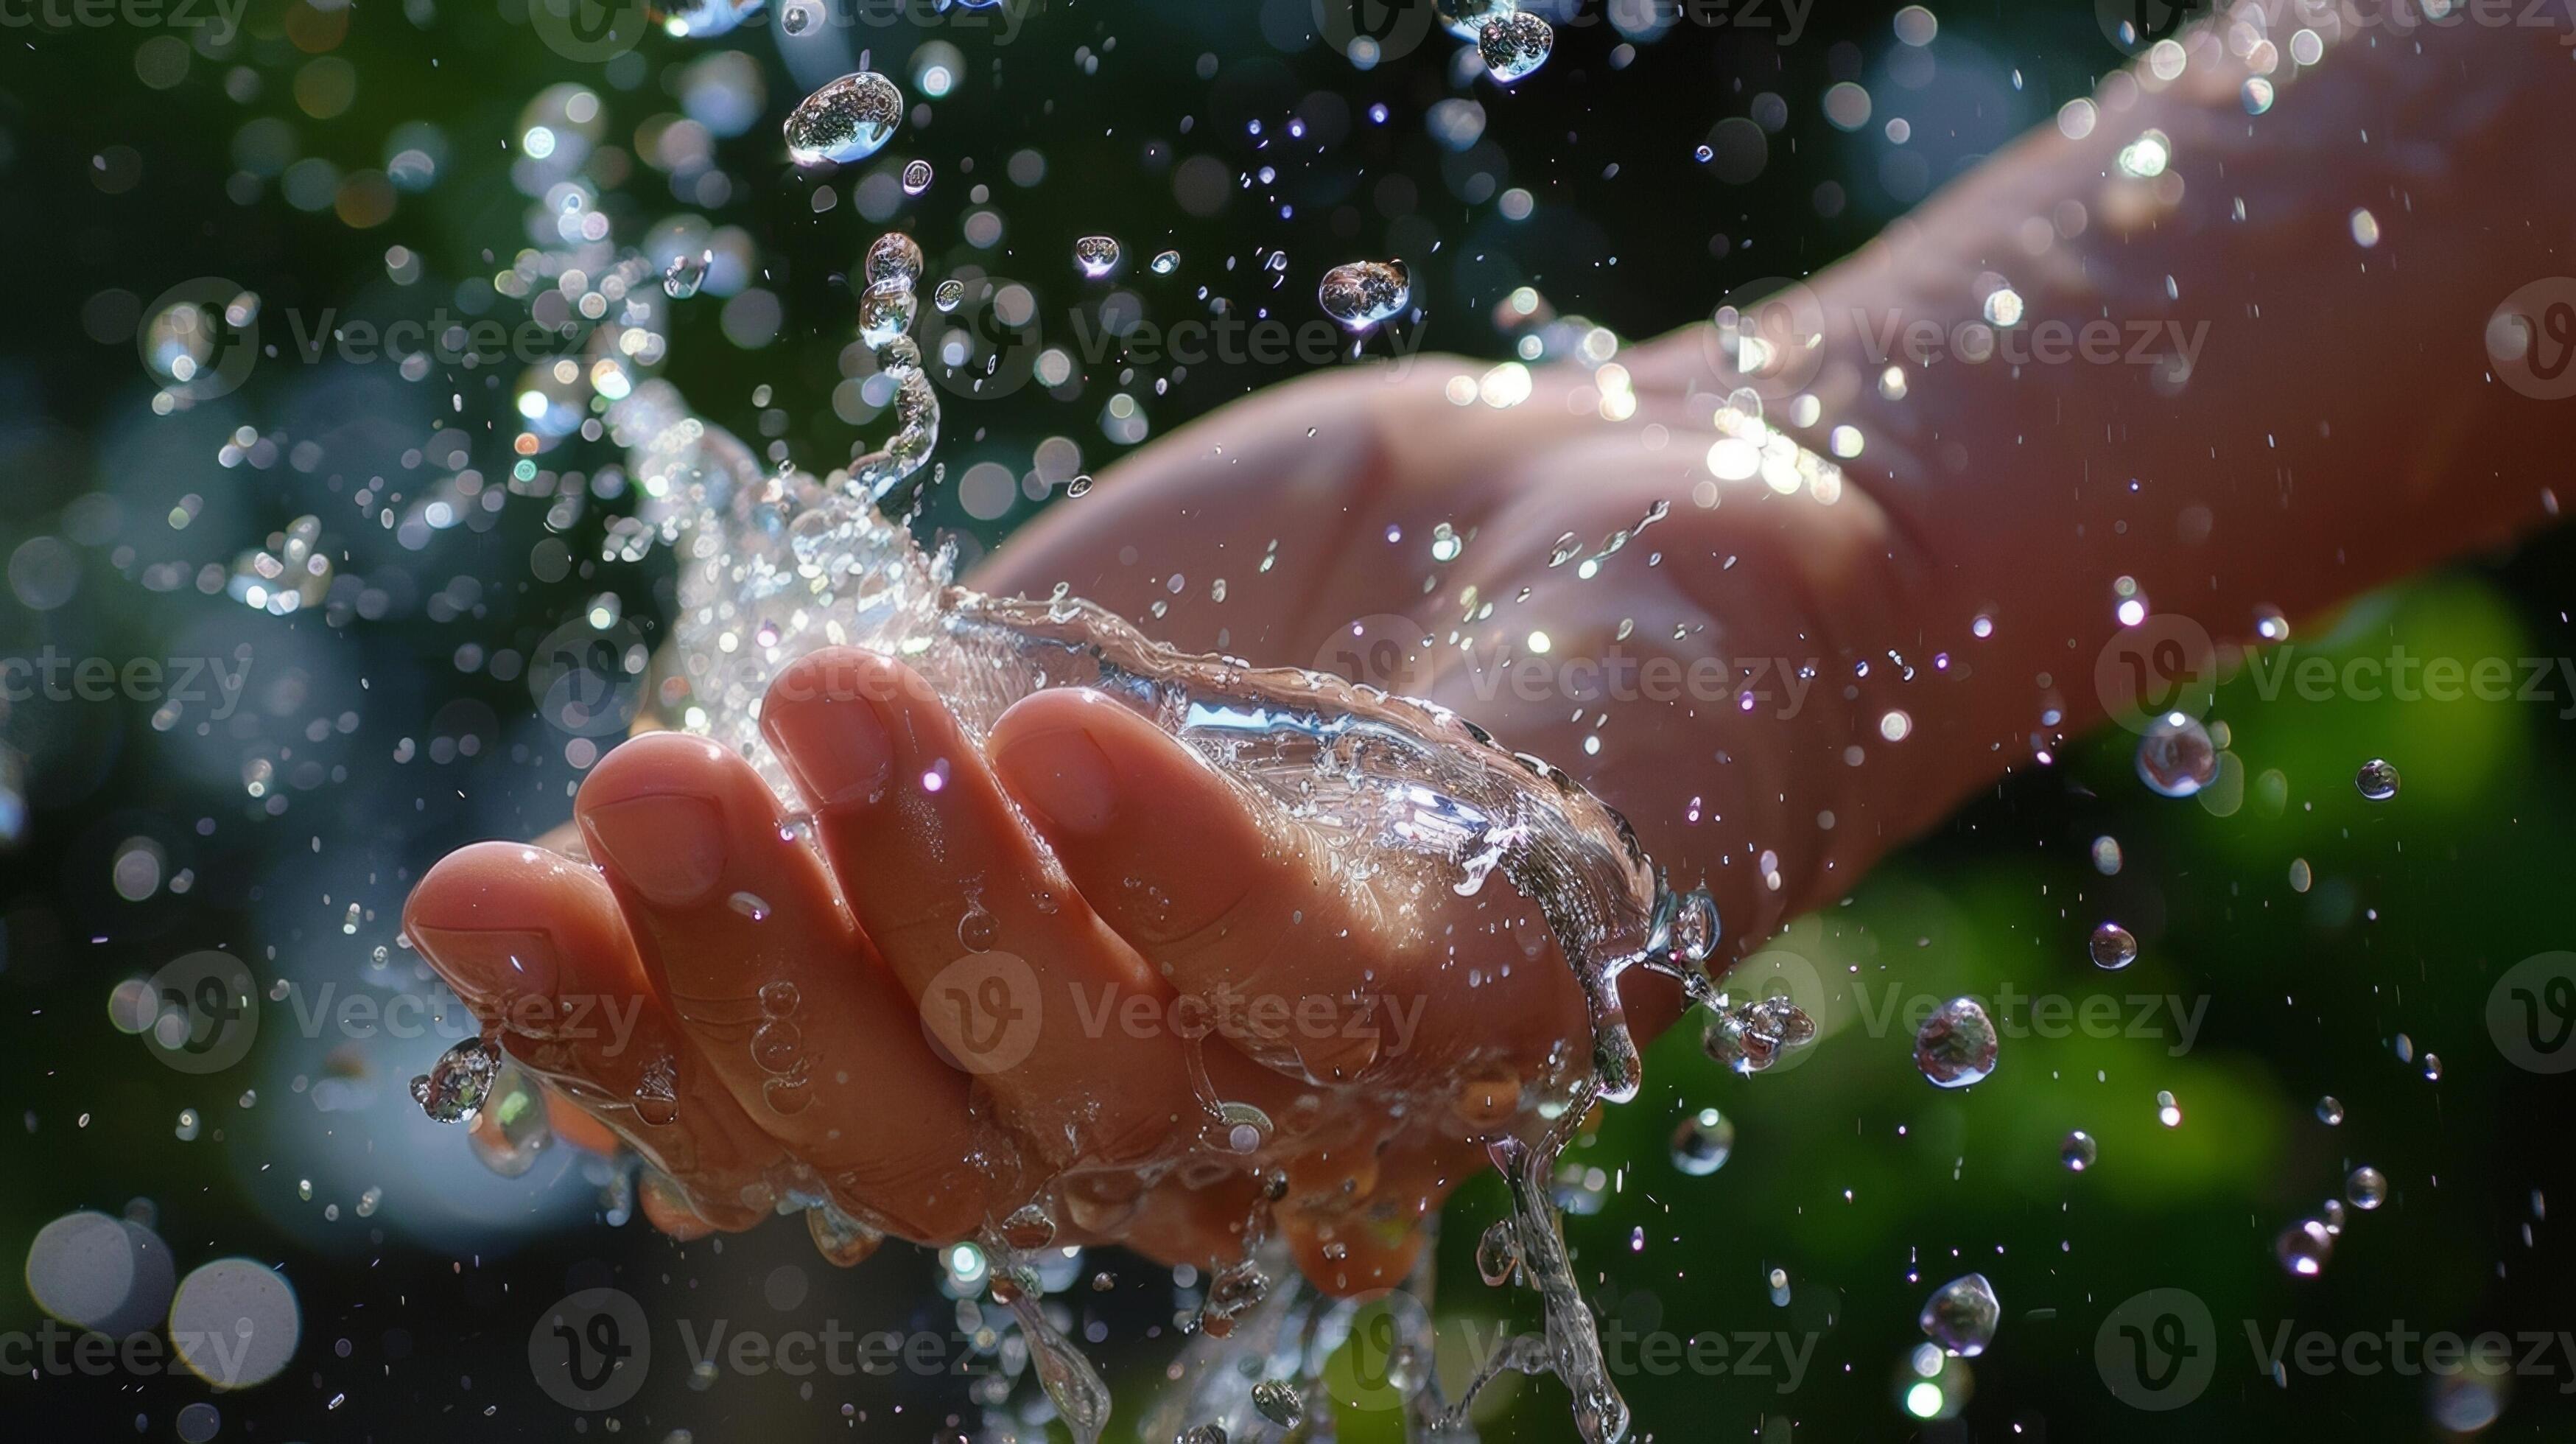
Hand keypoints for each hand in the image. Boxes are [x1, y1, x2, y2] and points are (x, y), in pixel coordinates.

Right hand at [406, 637, 1596, 1290]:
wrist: (1589, 503)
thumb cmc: (1286, 603)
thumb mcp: (1013, 683)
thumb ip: (839, 804)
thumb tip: (549, 877)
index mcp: (1034, 1071)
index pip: (802, 1114)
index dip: (630, 1032)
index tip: (469, 895)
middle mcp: (1179, 1128)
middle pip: (937, 1142)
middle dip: (767, 975)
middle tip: (650, 785)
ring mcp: (1345, 1078)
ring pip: (1104, 1073)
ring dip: (950, 900)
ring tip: (840, 710)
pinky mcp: (1510, 979)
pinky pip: (1329, 979)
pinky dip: (1190, 875)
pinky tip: (1070, 739)